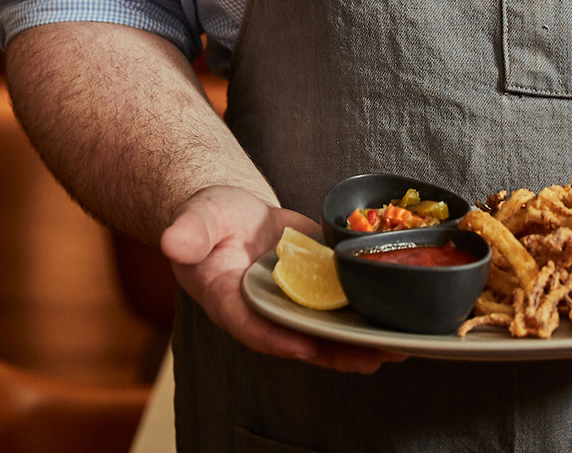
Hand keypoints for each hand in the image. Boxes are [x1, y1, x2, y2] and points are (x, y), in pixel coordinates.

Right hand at [159, 185, 405, 373]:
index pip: (251, 326)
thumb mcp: (195, 221)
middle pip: (300, 338)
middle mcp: (264, 310)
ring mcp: (292, 301)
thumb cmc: (208, 219)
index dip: (278, 338)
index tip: (305, 346)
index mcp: (228, 301)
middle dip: (335, 352)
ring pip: (326, 328)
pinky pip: (340, 305)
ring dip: (360, 340)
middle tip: (371, 359)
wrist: (232, 211)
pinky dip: (367, 313)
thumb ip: (187, 234)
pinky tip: (399, 319)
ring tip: (396, 349)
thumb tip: (173, 242)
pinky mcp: (315, 286)